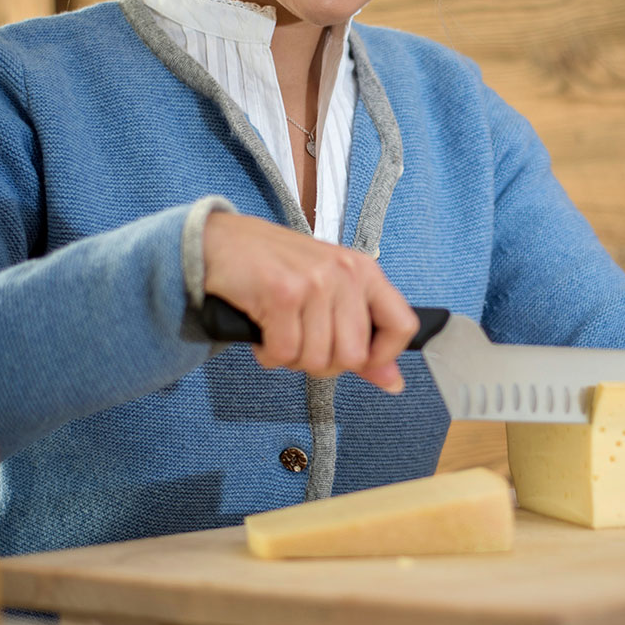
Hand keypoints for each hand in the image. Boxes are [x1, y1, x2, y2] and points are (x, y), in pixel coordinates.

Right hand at [201, 211, 414, 394]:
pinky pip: (284, 354)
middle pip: (353, 356)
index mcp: (364, 271)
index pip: (402, 326)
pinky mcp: (282, 294)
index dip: (382, 356)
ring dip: (291, 357)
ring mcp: (315, 282)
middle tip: (301, 341)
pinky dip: (268, 354)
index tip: (359, 359)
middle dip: (322, 362)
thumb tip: (393, 381)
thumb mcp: (329, 294)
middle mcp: (345, 273)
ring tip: (279, 331)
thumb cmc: (276, 269)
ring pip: (316, 360)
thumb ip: (363, 339)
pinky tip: (262, 331)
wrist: (221, 242)